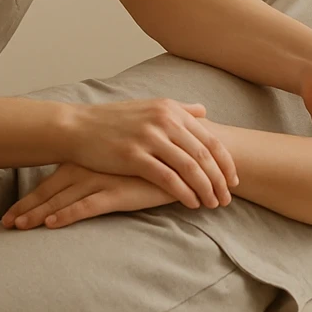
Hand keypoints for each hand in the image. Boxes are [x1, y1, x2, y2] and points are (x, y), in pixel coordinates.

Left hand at [2, 162, 175, 229]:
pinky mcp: (118, 192)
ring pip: (63, 198)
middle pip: (50, 190)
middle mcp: (90, 167)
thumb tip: (84, 184)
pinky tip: (52, 223)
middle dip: (26, 208)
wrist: (181, 155)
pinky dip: (68, 214)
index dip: (30, 198)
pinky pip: (88, 205)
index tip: (9, 213)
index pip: (51, 181)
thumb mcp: (122, 165)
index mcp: (88, 159)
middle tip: (4, 224)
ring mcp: (102, 179)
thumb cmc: (151, 161)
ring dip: (38, 214)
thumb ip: (103, 172)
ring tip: (18, 227)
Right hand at [62, 98, 237, 209]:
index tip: (233, 180)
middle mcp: (164, 121)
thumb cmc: (114, 120)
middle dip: (220, 180)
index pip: (210, 139)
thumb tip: (203, 111)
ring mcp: (149, 138)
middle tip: (227, 199)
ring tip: (212, 205)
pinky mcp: (134, 156)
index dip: (226, 162)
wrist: (77, 127)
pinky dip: (184, 192)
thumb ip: (179, 109)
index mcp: (171, 110)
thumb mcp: (149, 107)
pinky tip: (191, 204)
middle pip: (204, 154)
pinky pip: (168, 178)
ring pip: (190, 167)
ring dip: (206, 189)